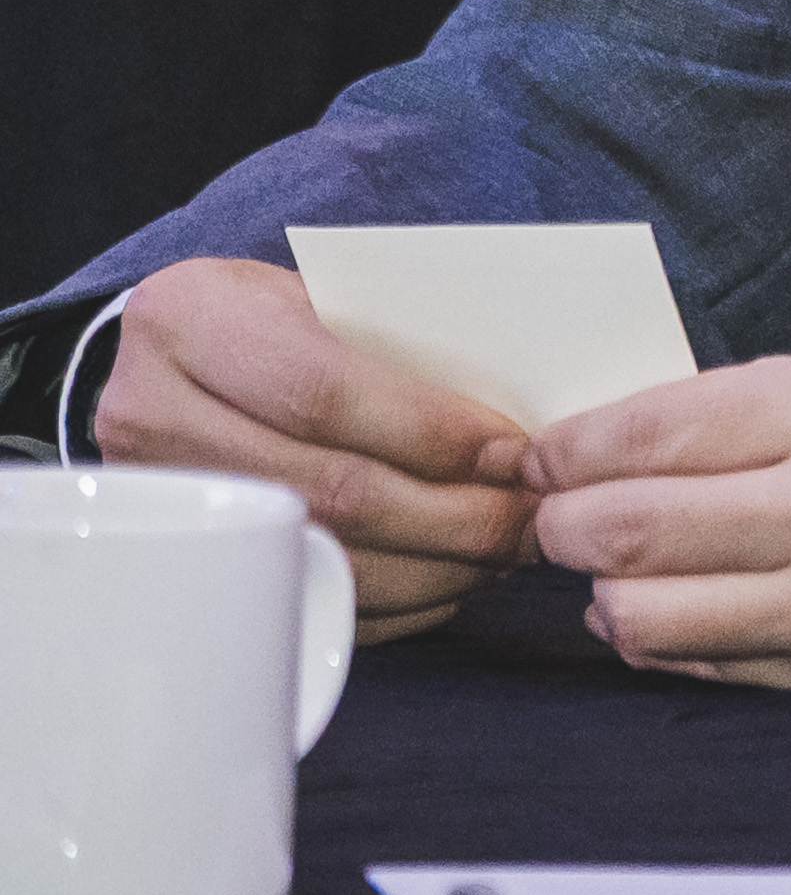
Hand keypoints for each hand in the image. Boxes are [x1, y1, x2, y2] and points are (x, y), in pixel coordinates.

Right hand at [93, 259, 539, 642]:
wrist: (167, 359)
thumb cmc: (274, 316)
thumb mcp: (321, 294)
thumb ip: (399, 343)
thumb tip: (518, 425)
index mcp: (191, 321)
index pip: (326, 393)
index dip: (433, 433)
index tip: (514, 454)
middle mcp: (154, 415)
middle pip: (332, 488)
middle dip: (456, 515)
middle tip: (534, 519)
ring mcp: (162, 500)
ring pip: (324, 555)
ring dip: (436, 567)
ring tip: (506, 551)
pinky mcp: (183, 561)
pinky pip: (304, 598)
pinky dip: (393, 600)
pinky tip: (449, 579)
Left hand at [523, 349, 790, 697]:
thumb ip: (780, 402)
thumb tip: (646, 437)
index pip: (651, 433)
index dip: (570, 448)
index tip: (543, 454)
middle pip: (622, 530)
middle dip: (563, 521)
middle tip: (556, 511)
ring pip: (642, 614)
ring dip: (607, 589)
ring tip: (622, 565)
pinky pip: (709, 665)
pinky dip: (672, 637)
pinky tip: (687, 604)